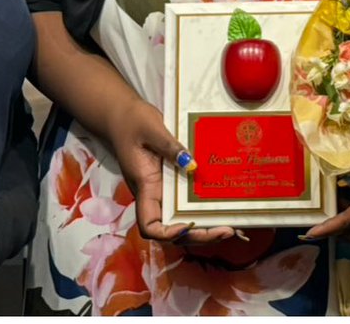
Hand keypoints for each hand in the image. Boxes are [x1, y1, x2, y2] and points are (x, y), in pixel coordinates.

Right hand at [108, 99, 235, 245]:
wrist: (121, 115)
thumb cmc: (132, 121)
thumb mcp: (152, 129)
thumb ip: (170, 147)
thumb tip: (191, 164)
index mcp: (144, 186)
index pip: (149, 225)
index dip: (168, 233)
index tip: (188, 226)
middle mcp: (153, 194)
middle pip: (173, 228)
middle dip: (198, 235)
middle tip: (226, 231)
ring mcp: (162, 188)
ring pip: (181, 217)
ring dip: (203, 225)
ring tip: (229, 225)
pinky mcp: (171, 179)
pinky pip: (185, 198)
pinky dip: (201, 205)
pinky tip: (220, 202)